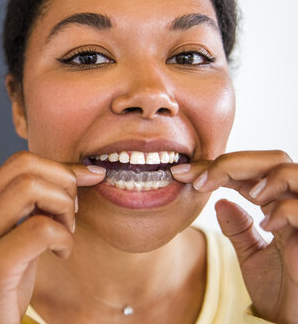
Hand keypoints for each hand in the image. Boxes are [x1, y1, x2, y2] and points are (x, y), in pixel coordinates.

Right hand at [0, 151, 105, 323]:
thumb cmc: (5, 283)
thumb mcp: (14, 237)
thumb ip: (31, 208)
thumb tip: (77, 174)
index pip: (18, 163)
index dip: (58, 165)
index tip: (87, 176)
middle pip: (24, 167)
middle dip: (62, 183)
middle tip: (72, 212)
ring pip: (30, 187)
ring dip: (63, 207)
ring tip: (65, 232)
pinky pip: (40, 228)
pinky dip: (63, 237)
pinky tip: (61, 253)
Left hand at [171, 150, 297, 322]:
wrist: (292, 320)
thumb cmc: (280, 289)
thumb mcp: (251, 253)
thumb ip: (238, 227)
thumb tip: (219, 202)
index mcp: (278, 204)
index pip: (246, 172)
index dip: (213, 168)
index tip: (179, 174)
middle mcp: (294, 203)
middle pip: (270, 159)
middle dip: (230, 163)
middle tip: (198, 180)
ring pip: (290, 171)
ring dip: (259, 177)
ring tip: (243, 195)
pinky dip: (281, 211)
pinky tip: (267, 227)